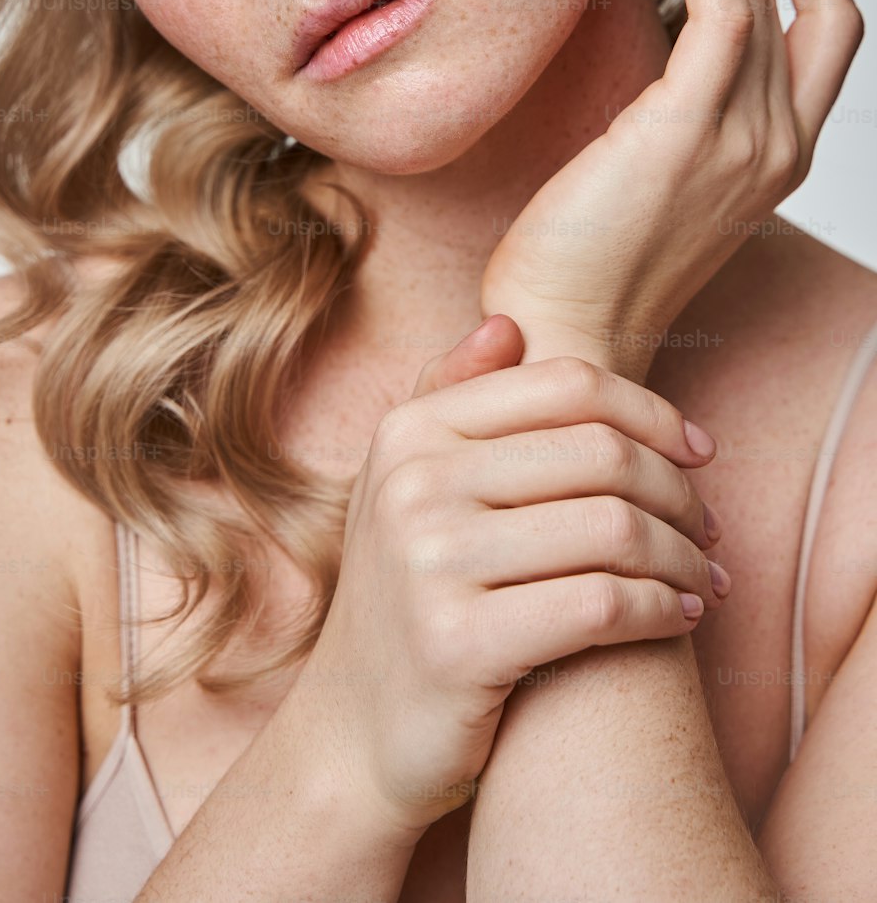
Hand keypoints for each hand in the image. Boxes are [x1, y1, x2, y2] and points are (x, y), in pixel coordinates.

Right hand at [296, 313, 726, 840]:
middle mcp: (412, 484)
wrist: (351, 733)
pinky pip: (603, 606)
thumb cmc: (404, 598)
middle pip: (601, 453)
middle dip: (679, 491)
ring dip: (683, 557)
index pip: (566, 383)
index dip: (650, 410)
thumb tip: (508, 324)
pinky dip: (663, 611)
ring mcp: (430, 562)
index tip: (699, 450)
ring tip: (704, 578)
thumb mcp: (406, 486)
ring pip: (613, 529)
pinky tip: (680, 619)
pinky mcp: (459, 645)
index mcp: (409, 431)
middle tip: (707, 529)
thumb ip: (450, 398)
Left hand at [480, 0, 863, 379]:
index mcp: (778, 157)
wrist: (564, 330)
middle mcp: (779, 145)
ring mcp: (745, 139)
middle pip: (783, 1)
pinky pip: (721, 8)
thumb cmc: (585, 260)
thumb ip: (677, 114)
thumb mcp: (650, 177)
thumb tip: (657, 55)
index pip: (824, 34)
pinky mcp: (688, 129)